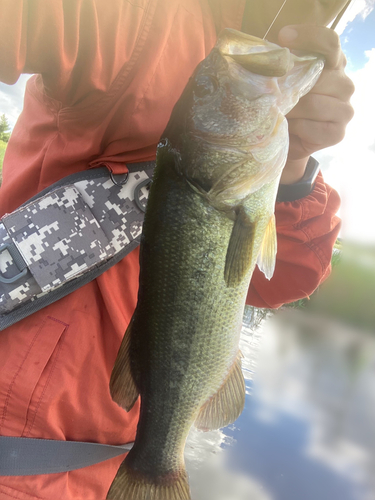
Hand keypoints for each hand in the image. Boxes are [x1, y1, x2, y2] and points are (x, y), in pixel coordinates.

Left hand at [277, 25, 354, 183]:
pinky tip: (289, 128)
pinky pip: (312, 127)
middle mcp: (344, 84)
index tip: (283, 37)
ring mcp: (344, 109)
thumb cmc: (284, 104)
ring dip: (290, 109)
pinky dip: (296, 128)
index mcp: (333, 63)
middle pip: (320, 76)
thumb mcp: (282, 81)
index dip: (309, 37)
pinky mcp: (337, 132)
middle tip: (271, 93)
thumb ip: (281, 65)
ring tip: (277, 112)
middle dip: (291, 85)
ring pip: (314, 103)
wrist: (288, 139)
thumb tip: (265, 55)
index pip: (330, 42)